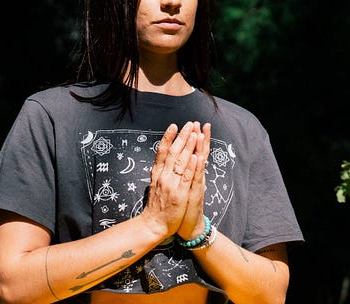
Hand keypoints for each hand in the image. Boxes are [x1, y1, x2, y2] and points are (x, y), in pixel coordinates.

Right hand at [137, 122, 200, 236]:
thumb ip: (158, 172)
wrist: (153, 225)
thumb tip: (159, 159)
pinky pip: (186, 178)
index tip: (174, 125)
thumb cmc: (156, 205)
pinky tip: (196, 156)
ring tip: (194, 134)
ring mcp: (171, 185)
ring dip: (188, 147)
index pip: (161, 152)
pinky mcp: (179, 195)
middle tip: (190, 124)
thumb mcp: (155, 185)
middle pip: (172, 153)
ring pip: (180, 162)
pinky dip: (191, 167)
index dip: (168, 137)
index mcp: (157, 174)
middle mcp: (163, 177)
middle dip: (182, 137)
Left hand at [178, 122, 211, 242]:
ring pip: (199, 164)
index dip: (197, 139)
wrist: (188, 226)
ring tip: (201, 134)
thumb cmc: (183, 207)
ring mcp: (196, 186)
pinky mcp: (195, 195)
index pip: (196, 152)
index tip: (197, 125)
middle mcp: (196, 178)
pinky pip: (196, 179)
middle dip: (199, 138)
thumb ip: (184, 172)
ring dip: (200, 149)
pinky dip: (197, 168)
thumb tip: (184, 159)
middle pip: (199, 154)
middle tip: (201, 123)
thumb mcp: (183, 187)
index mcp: (191, 175)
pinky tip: (199, 158)